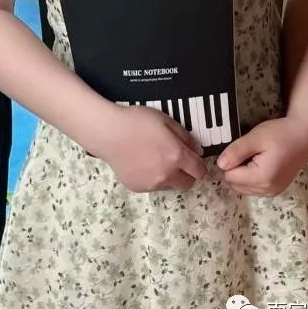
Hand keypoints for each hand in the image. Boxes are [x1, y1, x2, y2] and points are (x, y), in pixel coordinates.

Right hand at [90, 104, 207, 192]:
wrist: (108, 132)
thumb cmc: (137, 121)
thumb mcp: (165, 120)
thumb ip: (185, 136)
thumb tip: (197, 150)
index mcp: (176, 156)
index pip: (199, 171)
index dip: (199, 164)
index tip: (193, 158)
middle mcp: (167, 175)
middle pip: (188, 183)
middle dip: (187, 173)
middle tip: (177, 159)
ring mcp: (152, 184)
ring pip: (170, 186)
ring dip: (170, 176)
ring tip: (156, 159)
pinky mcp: (138, 188)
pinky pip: (153, 186)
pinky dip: (153, 178)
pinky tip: (142, 163)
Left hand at [215, 117, 307, 196]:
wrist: (305, 136)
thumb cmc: (281, 134)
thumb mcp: (255, 138)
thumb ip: (236, 152)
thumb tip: (220, 164)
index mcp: (261, 179)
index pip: (230, 177)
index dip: (231, 161)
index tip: (241, 148)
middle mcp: (267, 191)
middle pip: (235, 185)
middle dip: (236, 169)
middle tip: (249, 151)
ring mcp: (273, 192)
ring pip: (243, 188)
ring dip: (243, 173)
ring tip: (256, 156)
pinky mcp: (276, 189)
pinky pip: (254, 187)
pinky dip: (252, 177)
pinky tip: (261, 162)